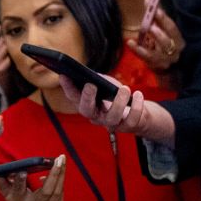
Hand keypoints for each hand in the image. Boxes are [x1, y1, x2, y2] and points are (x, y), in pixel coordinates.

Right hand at [0, 156, 65, 200]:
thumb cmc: (19, 200)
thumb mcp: (8, 193)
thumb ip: (3, 182)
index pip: (18, 190)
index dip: (19, 181)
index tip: (23, 170)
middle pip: (46, 192)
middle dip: (54, 174)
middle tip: (59, 158)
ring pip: (57, 191)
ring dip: (61, 173)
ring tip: (62, 158)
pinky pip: (60, 192)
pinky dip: (60, 180)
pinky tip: (60, 170)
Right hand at [57, 75, 174, 144]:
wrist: (137, 110)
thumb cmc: (116, 95)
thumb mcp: (105, 84)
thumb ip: (96, 79)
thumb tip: (87, 73)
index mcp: (87, 105)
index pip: (74, 97)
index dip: (67, 88)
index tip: (63, 75)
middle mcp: (96, 116)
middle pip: (86, 111)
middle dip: (87, 98)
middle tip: (91, 85)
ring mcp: (111, 123)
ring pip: (111, 117)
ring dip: (118, 102)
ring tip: (124, 88)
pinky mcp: (127, 126)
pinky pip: (131, 120)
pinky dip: (136, 107)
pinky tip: (138, 94)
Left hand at [126, 3, 183, 72]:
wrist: (164, 65)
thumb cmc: (162, 42)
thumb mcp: (161, 29)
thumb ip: (156, 17)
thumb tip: (148, 0)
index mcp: (178, 39)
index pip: (172, 28)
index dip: (164, 19)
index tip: (156, 10)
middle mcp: (174, 50)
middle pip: (167, 41)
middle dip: (159, 33)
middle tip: (150, 26)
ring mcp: (165, 60)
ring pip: (156, 53)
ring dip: (149, 44)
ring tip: (143, 34)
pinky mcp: (155, 65)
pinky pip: (145, 57)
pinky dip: (137, 49)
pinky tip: (130, 42)